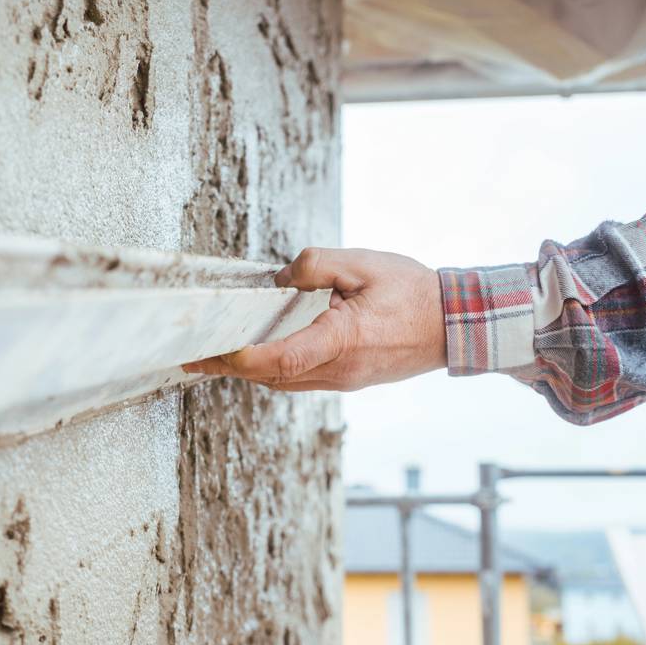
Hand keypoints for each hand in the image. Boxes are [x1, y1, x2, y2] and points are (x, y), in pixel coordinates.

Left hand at [182, 248, 446, 390]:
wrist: (454, 326)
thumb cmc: (413, 292)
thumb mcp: (363, 263)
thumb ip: (315, 265)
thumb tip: (280, 278)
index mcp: (342, 340)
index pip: (278, 359)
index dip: (238, 358)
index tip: (208, 350)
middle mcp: (339, 370)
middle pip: (272, 376)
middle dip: (230, 366)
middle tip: (191, 354)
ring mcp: (344, 380)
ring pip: (284, 381)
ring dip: (249, 370)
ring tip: (214, 356)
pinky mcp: (348, 380)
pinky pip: (301, 378)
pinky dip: (273, 368)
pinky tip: (257, 353)